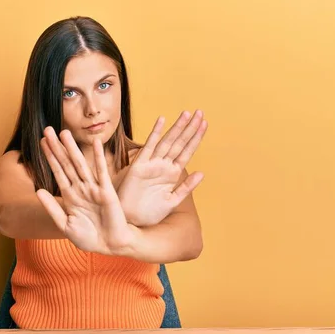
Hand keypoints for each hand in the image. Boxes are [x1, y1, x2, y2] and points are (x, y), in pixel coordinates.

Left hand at [36, 127, 133, 254]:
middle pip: (66, 163)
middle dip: (57, 147)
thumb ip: (52, 208)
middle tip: (47, 129)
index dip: (50, 157)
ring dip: (72, 149)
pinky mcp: (107, 192)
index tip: (41, 142)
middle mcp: (81, 188)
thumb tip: (37, 191)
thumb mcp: (65, 224)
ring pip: (81, 164)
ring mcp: (94, 188)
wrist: (110, 246)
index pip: (58, 172)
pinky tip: (96, 144)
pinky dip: (99, 158)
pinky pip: (102, 172)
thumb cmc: (89, 238)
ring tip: (64, 133)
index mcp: (70, 196)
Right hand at [117, 109, 207, 226]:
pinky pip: (148, 148)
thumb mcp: (172, 201)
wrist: (129, 221)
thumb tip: (202, 173)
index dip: (196, 138)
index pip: (187, 151)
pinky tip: (161, 120)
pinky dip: (155, 134)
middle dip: (190, 128)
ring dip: (177, 128)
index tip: (205, 123)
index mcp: (172, 174)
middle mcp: (163, 166)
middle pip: (179, 143)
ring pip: (167, 142)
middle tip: (200, 112)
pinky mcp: (139, 167)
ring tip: (188, 114)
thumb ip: (186, 187)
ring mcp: (151, 164)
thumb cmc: (148, 213)